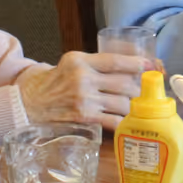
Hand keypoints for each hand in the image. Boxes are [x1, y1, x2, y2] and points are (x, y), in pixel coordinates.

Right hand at [16, 51, 147, 128]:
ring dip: (135, 105)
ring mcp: (84, 100)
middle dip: (140, 88)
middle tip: (148, 89)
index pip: (115, 61)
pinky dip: (125, 121)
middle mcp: (82, 79)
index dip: (136, 63)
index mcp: (80, 61)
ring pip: (122, 103)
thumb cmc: (57, 81)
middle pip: (123, 83)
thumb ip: (96, 63)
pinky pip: (113, 120)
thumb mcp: (72, 62)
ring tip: (141, 104)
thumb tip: (131, 65)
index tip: (151, 65)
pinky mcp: (85, 118)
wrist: (31, 103)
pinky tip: (131, 121)